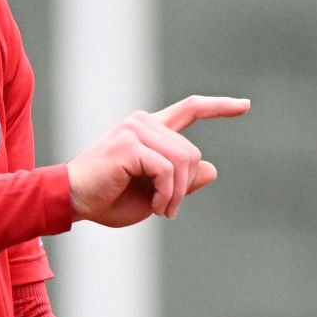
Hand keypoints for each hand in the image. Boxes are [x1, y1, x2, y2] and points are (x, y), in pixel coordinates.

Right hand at [66, 95, 249, 225]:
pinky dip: (168, 194)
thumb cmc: (107, 200)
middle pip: (192, 152)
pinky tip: (156, 208)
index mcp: (148, 129)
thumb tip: (212, 168)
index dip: (219, 107)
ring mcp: (134, 129)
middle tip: (169, 210)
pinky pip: (168, 170)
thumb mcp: (154, 195)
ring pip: (183, 161)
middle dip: (186, 186)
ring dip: (177, 194)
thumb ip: (181, 181)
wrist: (71, 202)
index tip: (245, 105)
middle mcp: (142, 122)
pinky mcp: (128, 143)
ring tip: (162, 210)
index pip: (190, 109)